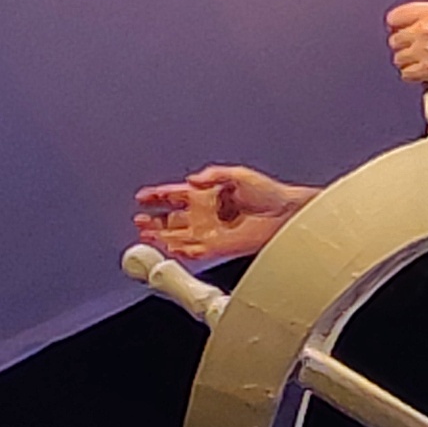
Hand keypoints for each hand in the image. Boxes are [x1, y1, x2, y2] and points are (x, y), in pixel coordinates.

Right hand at [133, 166, 311, 265]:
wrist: (288, 213)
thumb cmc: (270, 193)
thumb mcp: (239, 174)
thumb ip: (214, 175)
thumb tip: (192, 178)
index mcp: (208, 195)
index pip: (175, 196)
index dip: (157, 196)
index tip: (142, 197)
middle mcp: (206, 214)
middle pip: (171, 219)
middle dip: (153, 220)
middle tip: (138, 220)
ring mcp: (210, 231)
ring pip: (177, 236)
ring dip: (161, 236)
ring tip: (145, 234)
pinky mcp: (219, 247)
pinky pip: (193, 251)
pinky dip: (179, 250)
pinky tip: (168, 247)